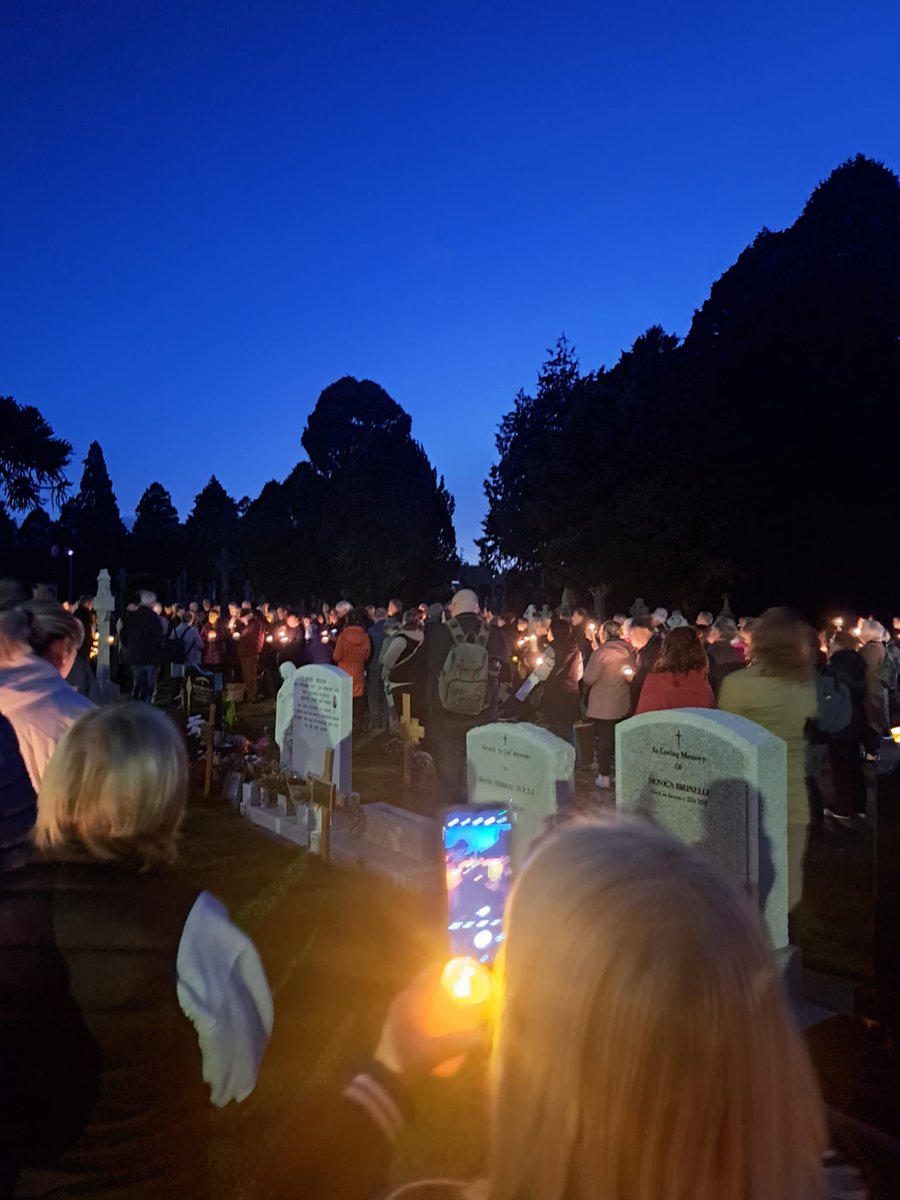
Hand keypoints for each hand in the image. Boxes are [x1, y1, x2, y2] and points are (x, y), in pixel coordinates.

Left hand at [374, 967, 487, 1082]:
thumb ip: (460, 1042)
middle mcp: (403, 999)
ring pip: (422, 991)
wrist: (385, 1078)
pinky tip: (442, 1009)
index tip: (464, 967)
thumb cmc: (408, 1059)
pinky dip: (431, 999)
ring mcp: (399, 1009)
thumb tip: (483, 1034)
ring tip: (457, 993)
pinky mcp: (400, 1020)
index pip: (430, 974)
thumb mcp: (436, 1051)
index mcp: (409, 1000)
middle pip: (426, 981)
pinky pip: (419, 1001)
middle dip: (445, 978)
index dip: (446, 968)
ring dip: (438, 989)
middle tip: (465, 981)